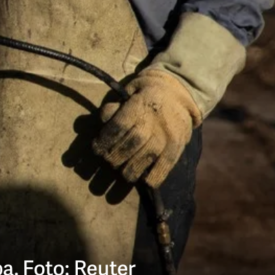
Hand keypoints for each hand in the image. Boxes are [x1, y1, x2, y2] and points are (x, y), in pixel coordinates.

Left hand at [93, 69, 201, 187]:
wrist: (178, 92)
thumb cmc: (144, 94)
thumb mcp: (128, 92)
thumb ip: (115, 107)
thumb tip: (103, 120)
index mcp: (140, 104)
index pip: (120, 125)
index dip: (106, 140)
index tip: (96, 149)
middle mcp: (156, 120)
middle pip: (133, 142)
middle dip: (116, 155)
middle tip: (108, 162)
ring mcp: (169, 134)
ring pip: (149, 155)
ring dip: (133, 168)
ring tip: (123, 174)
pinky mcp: (178, 145)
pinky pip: (167, 163)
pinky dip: (156, 175)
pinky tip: (145, 182)